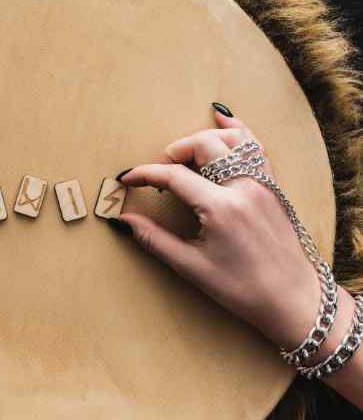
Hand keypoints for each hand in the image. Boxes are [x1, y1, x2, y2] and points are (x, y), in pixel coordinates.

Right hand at [112, 104, 356, 356]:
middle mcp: (244, 188)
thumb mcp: (192, 267)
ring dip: (205, 138)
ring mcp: (263, 184)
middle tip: (161, 171)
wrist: (294, 300)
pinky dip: (238, 130)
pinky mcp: (274, 188)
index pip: (174, 176)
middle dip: (175, 151)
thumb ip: (154, 239)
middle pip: (204, 144)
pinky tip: (223, 119)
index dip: (145, 173)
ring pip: (233, 138)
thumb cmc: (244, 290)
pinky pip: (256, 146)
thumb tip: (124, 221)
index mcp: (221, 208)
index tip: (127, 178)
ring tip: (188, 153)